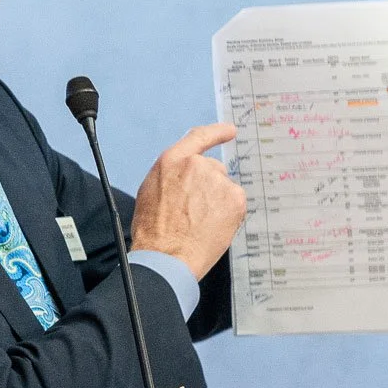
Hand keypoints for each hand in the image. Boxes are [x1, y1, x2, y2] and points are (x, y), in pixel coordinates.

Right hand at [130, 123, 246, 279]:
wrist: (166, 257)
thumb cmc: (153, 231)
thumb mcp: (151, 191)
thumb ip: (173, 175)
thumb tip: (186, 175)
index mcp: (173, 160)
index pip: (199, 137)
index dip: (217, 132)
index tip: (230, 131)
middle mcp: (198, 165)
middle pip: (213, 169)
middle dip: (208, 188)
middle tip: (194, 213)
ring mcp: (218, 181)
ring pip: (224, 189)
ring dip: (217, 203)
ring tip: (200, 225)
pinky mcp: (235, 198)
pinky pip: (235, 204)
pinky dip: (229, 215)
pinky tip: (213, 228)